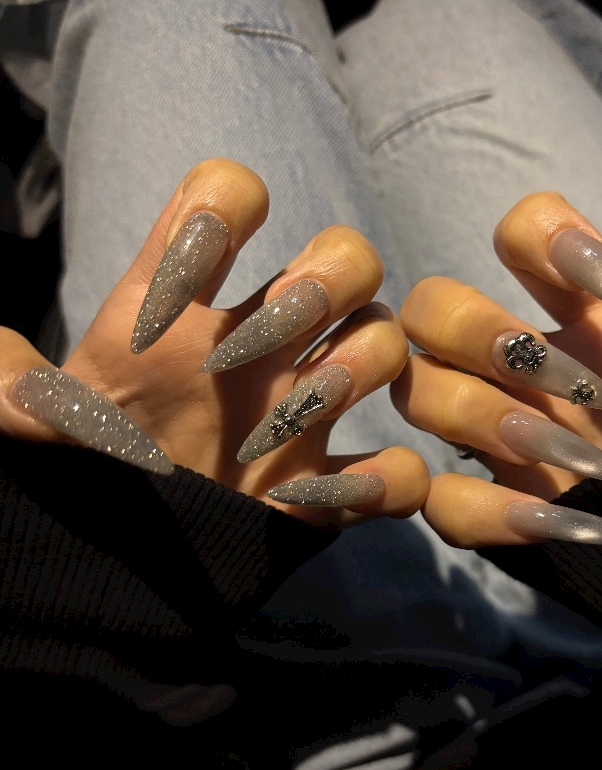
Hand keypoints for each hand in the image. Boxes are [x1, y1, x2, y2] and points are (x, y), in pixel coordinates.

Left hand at [2, 159, 427, 527]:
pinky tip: (325, 497)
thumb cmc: (79, 475)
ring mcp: (301, 413)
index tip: (199, 256)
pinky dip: (385, 480)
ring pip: (383, 342)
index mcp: (183, 312)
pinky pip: (395, 471)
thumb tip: (7, 382)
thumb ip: (11, 388)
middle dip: (332, 273)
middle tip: (283, 326)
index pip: (223, 203)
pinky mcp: (324, 488)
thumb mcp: (35, 425)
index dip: (223, 207)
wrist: (114, 566)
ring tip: (298, 417)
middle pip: (345, 257)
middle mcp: (257, 347)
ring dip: (364, 364)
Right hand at [392, 192, 601, 547]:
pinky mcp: (492, 511)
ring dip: (482, 419)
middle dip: (479, 334)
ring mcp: (499, 439)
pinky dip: (485, 511)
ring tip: (579, 463)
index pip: (522, 232)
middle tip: (576, 389)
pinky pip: (439, 500)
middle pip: (430, 306)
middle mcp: (527, 369)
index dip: (544, 238)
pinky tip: (555, 522)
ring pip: (416, 393)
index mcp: (589, 321)